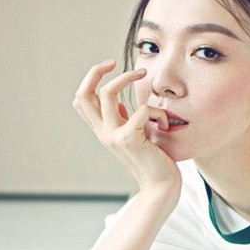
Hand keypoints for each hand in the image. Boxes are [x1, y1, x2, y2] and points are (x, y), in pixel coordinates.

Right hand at [73, 59, 180, 194]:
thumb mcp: (136, 137)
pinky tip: (167, 124)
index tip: (110, 67)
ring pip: (107, 93)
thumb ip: (124, 120)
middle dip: (96, 72)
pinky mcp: (130, 139)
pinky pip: (143, 110)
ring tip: (145, 76)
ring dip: (127, 78)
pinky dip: (158, 111)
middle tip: (116, 62)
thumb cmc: (155, 161)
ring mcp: (114, 136)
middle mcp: (104, 133)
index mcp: (104, 131)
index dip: (90, 79)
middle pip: (83, 94)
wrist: (163, 187)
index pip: (82, 100)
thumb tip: (119, 103)